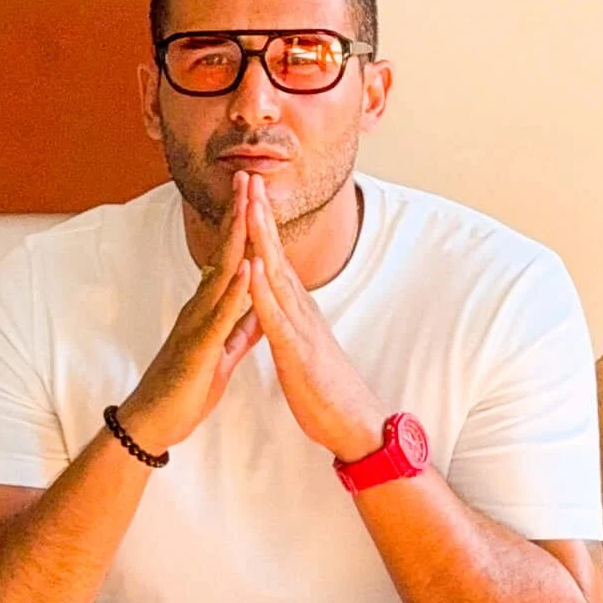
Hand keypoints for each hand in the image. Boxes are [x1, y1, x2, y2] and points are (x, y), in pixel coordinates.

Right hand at [118, 188, 260, 452]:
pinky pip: (219, 315)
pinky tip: (246, 268)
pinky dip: (235, 290)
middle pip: (222, 253)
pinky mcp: (198, 348)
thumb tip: (258, 309)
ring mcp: (197, 325)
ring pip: (220, 274)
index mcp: (206, 309)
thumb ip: (239, 329)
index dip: (240, 225)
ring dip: (235, 239)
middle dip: (236, 214)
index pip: (227, 258)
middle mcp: (199, 308)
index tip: (252, 193)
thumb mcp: (221, 354)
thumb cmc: (183, 390)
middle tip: (247, 176)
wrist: (153, 424)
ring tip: (248, 205)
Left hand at [239, 175, 386, 459]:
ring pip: (276, 276)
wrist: (355, 423)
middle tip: (249, 178)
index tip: (248, 194)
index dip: (260, 226)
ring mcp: (301, 328)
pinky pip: (277, 318)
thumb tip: (279, 302)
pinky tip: (252, 269)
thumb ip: (289, 322)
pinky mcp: (298, 351)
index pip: (275, 259)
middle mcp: (302, 310)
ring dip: (261, 240)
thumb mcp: (302, 346)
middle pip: (276, 255)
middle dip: (261, 216)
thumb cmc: (327, 389)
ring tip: (249, 206)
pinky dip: (263, 291)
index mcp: (298, 310)